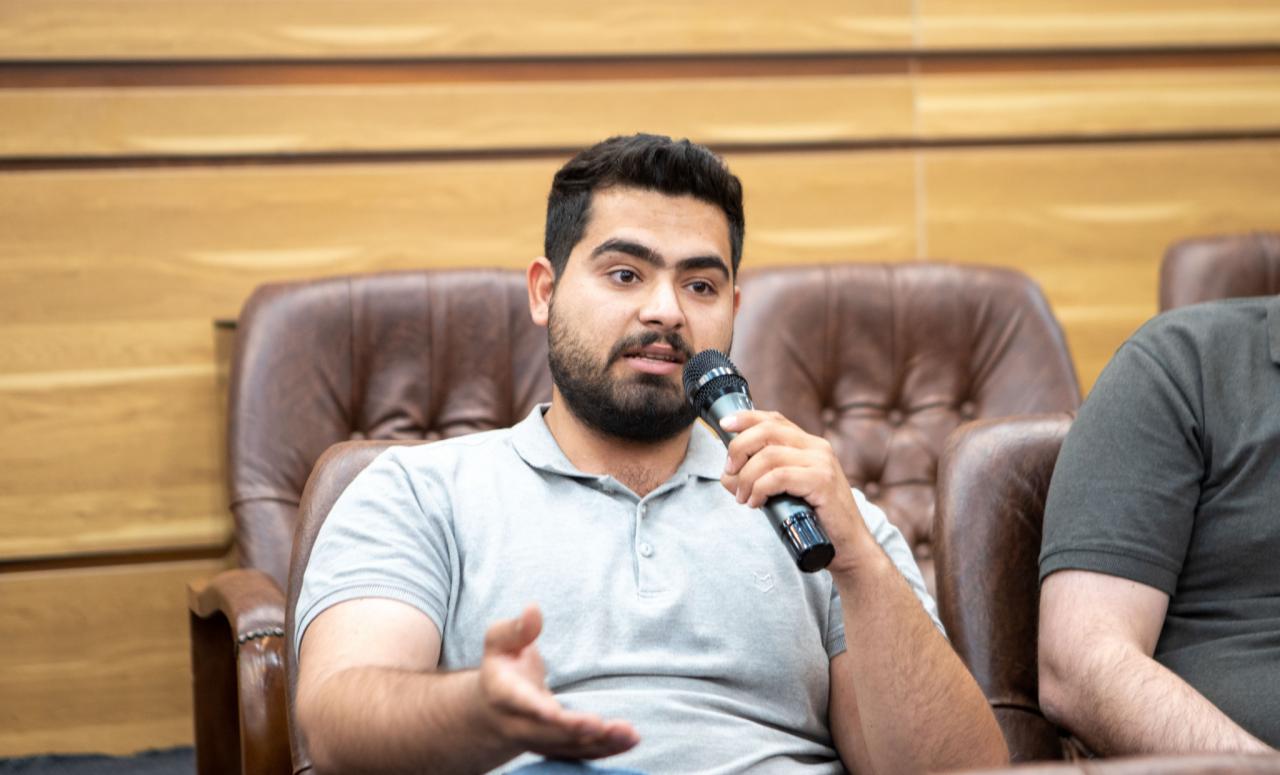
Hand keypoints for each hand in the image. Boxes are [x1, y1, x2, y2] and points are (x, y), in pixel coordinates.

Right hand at [478, 605, 638, 759]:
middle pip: (548, 733)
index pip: (520, 703)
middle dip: (573, 730)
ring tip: (628, 735)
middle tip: (600, 725)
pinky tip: (629, 741)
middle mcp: (520, 725)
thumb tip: (533, 609)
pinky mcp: (558, 748)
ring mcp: (540, 741)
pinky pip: (582, 754)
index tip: (552, 712)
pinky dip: (606, 750)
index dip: (535, 710)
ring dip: (599, 744)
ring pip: (568, 748)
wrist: (493, 710)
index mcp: (505, 694)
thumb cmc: (502, 666)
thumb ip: (516, 629)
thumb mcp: (499, 641)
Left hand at [719, 410, 876, 575]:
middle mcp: (817, 448)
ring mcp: (822, 463)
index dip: (747, 418)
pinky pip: (779, 476)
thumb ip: (759, 478)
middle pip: (768, 431)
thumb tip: (727, 475)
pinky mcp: (822, 482)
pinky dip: (760, 489)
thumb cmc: (816, 521)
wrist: (849, 546)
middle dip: (739, 448)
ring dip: (747, 477)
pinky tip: (756, 503)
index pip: (775, 419)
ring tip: (744, 498)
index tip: (725, 425)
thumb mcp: (784, 492)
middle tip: (729, 472)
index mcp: (810, 445)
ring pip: (769, 455)